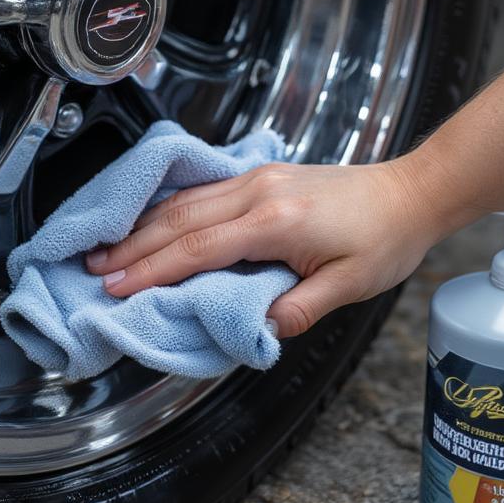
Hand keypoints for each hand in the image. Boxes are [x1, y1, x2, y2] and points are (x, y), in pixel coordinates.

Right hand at [85, 154, 443, 337]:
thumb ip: (299, 308)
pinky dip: (169, 207)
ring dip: (144, 225)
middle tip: (95, 268)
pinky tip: (151, 219)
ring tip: (109, 246)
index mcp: (276, 220)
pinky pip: (202, 190)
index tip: (118, 286)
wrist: (407, 192)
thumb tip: (255, 327)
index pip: (199, 248)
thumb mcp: (350, 285)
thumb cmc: (383, 237)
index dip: (154, 269)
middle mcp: (258, 191)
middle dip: (134, 246)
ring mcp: (257, 178)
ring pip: (186, 200)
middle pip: (180, 219)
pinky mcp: (260, 175)